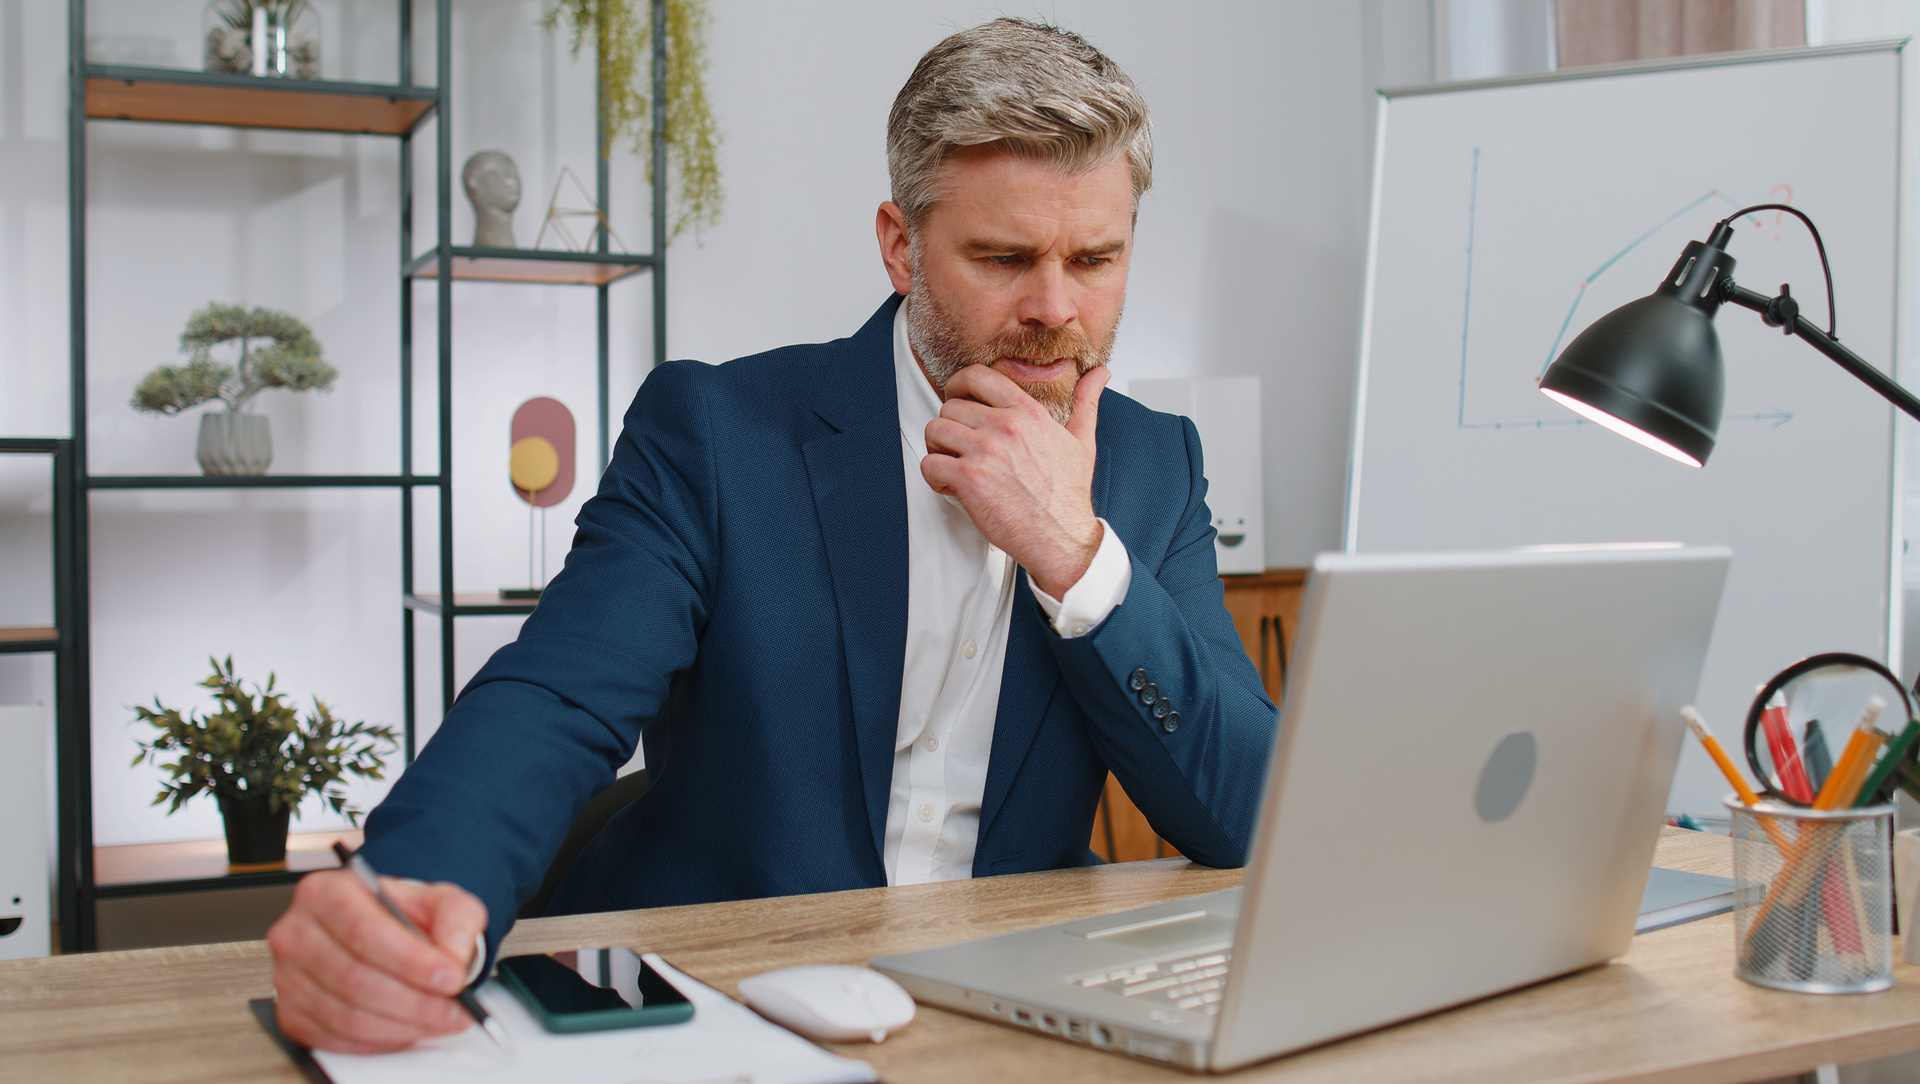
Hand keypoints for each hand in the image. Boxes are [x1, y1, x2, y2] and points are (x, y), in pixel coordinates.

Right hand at [266, 867, 487, 1052]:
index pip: (364, 932)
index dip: (410, 961)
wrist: (383, 934)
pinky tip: (409, 1027)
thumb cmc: (402, 916)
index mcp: (328, 892)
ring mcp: (288, 977)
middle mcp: (298, 933)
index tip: (451, 978)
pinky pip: (337, 1039)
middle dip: (415, 1001)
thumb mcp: (440, 900)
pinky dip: (382, 1040)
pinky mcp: (292, 1014)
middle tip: (456, 1008)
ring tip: (441, 1019)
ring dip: (403, 1025)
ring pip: (348, 1016)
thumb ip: (456, 919)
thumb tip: (453, 956)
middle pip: (355, 979)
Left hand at [921, 364, 1108, 597]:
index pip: (978, 376)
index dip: (959, 385)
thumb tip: (1100, 375)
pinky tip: (951, 485)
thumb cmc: (1068, 495)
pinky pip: (930, 463)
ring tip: (953, 464)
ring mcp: (986, 451)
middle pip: (950, 406)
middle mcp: (1005, 426)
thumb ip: (1086, 402)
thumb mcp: (1082, 440)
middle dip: (950, 426)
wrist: (1062, 537)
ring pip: (935, 429)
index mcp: (1028, 413)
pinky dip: (934, 475)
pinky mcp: (970, 478)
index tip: (957, 399)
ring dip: (938, 448)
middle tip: (959, 446)